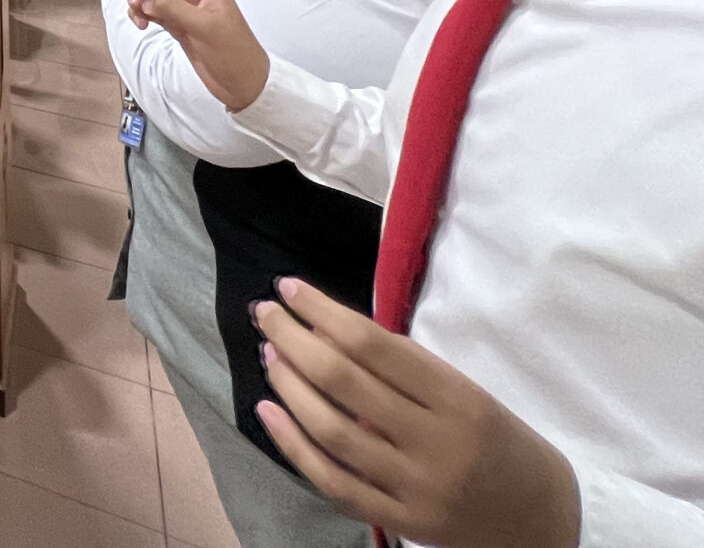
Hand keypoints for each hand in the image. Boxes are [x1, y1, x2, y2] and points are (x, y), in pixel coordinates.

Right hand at [121, 0, 271, 109]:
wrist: (242, 83)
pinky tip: (140, 24)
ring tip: (136, 13)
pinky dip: (137, 12)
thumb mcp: (206, 27)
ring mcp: (178, 6)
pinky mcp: (172, 23)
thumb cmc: (232, 52)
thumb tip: (145, 0)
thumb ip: (175, 8)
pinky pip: (147, 8)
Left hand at [252, 279, 580, 547]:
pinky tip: (267, 412)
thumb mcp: (469, 393)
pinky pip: (333, 483)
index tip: (289, 289)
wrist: (543, 521)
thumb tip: (325, 328)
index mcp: (459, 400)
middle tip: (265, 314)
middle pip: (344, 383)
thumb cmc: (500, 443)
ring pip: (332, 432)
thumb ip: (405, 368)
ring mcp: (415, 487)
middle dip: (293, 340)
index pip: (373, 345)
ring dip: (289, 387)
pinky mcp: (400, 520)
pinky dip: (292, 446)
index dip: (322, 311)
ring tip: (269, 354)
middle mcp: (435, 444)